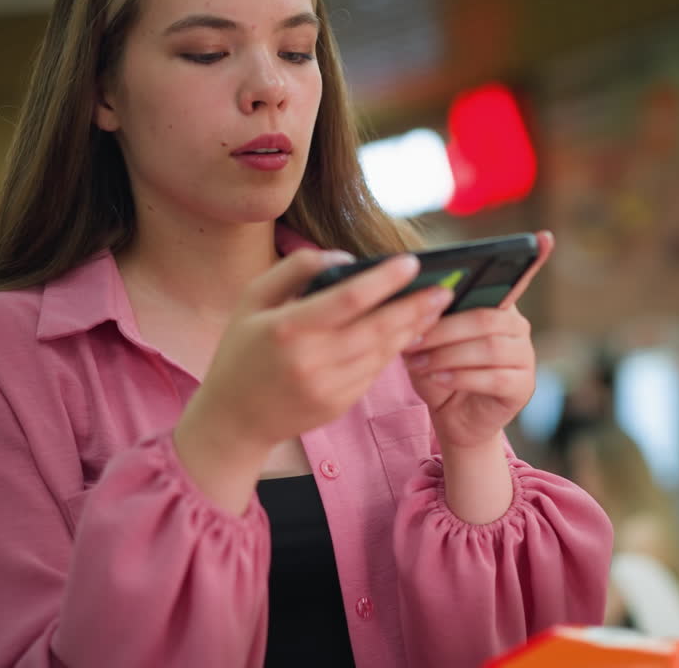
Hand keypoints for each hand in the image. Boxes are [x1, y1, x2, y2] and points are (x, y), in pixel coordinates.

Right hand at [181, 248, 452, 457]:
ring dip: (412, 329)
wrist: (234, 419)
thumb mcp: (253, 299)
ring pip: (382, 353)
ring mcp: (327, 387)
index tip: (412, 262)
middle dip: (415, 307)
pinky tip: (409, 332)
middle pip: (377, 329)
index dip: (385, 280)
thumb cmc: (242, 349)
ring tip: (434, 307)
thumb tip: (345, 259)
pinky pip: (375, 372)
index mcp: (287, 329)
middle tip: (444, 289)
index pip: (349, 299)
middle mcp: (310, 361)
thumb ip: (296, 270)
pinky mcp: (339, 405)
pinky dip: (394, 351)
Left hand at [402, 230, 554, 449]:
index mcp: (499, 307)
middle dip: (444, 328)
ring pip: (488, 347)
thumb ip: (429, 318)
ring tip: (418, 363)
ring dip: (447, 355)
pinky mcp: (523, 386)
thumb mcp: (429, 341)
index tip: (542, 236)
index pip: (518, 278)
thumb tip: (411, 299)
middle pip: (486, 318)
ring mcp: (525, 357)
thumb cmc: (440, 373)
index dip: (534, 257)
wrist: (453, 420)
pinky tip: (439, 379)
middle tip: (411, 338)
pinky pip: (493, 377)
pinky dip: (460, 377)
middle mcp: (519, 327)